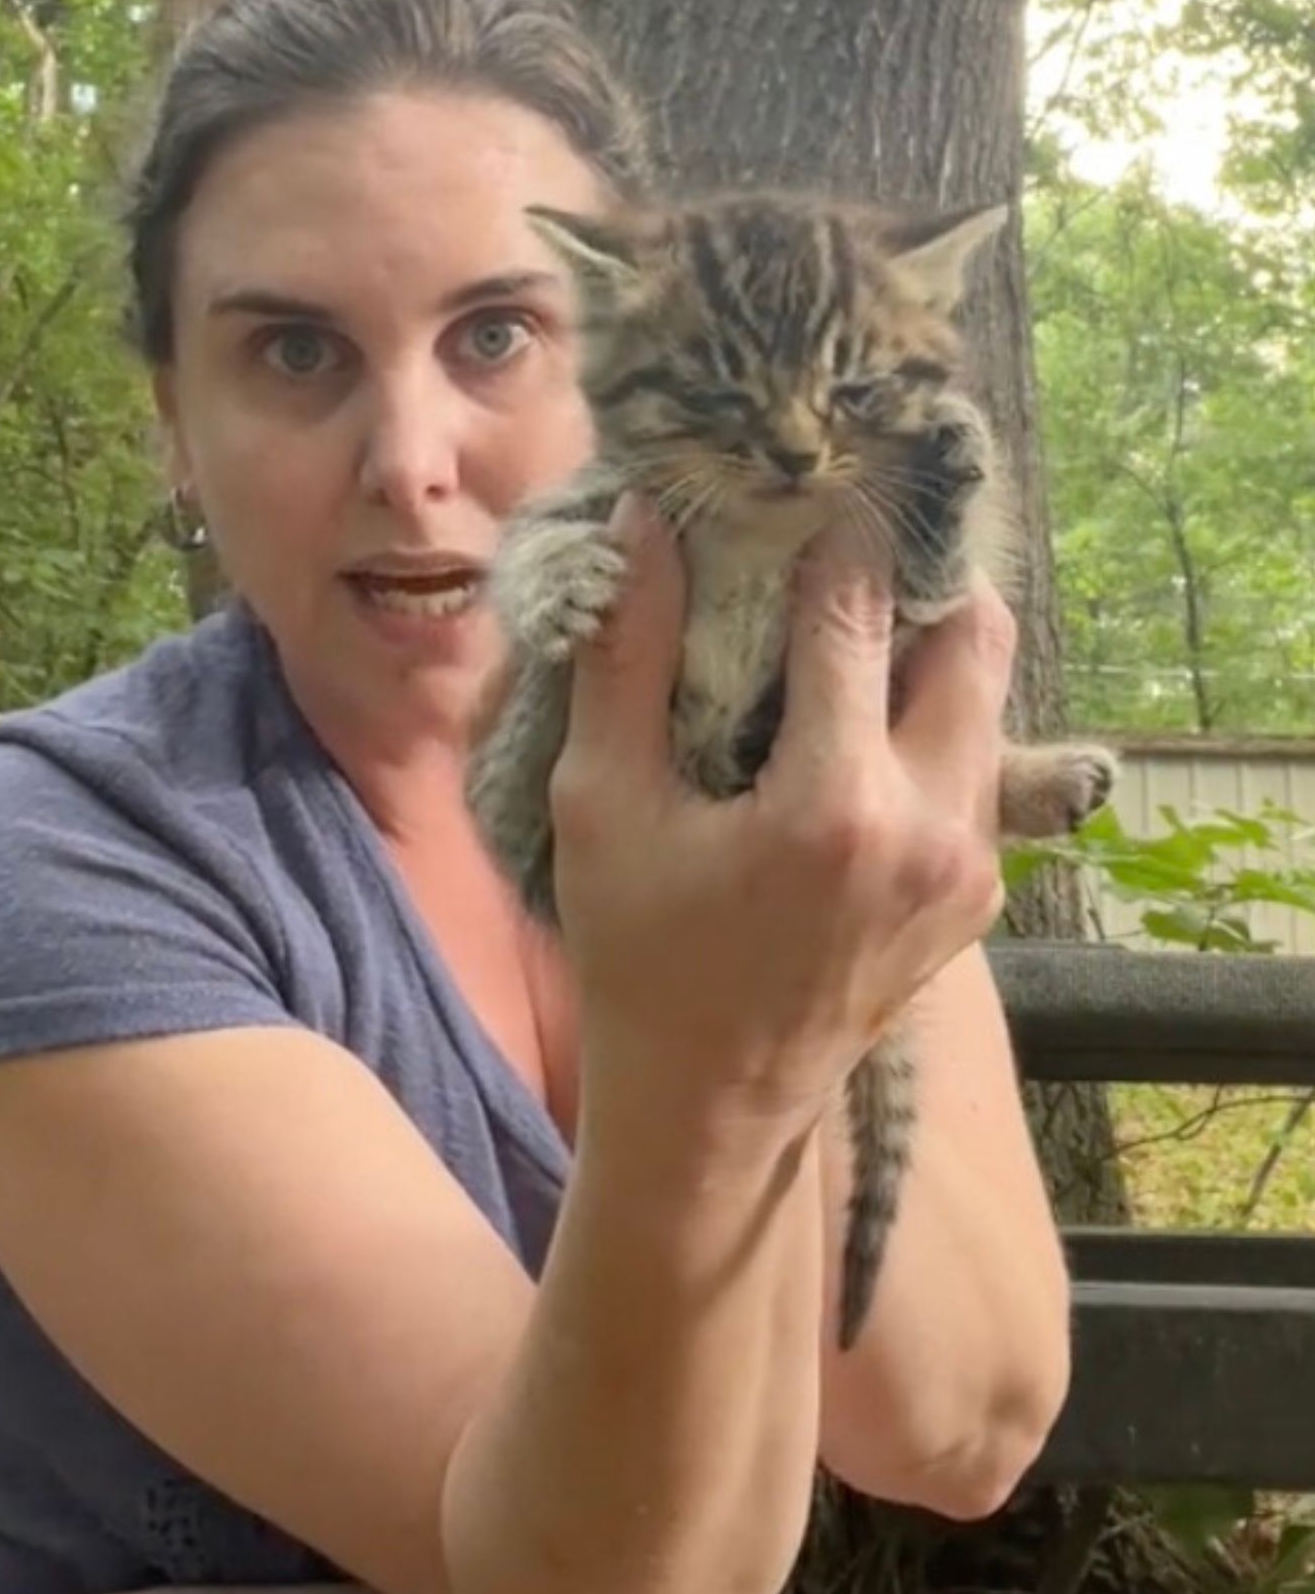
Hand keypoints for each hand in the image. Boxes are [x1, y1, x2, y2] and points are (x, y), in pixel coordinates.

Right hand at [550, 494, 1012, 1131]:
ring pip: (989, 698)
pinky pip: (975, 767)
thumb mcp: (603, 805)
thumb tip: (643, 525)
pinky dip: (929, 720)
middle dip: (916, 572)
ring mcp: (969, 868)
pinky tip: (858, 721)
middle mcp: (931, 829)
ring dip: (931, 643)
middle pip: (974, 635)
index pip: (857, 609)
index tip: (800, 486)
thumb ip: (626, 657)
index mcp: (835, 806)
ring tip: (854, 620)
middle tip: (849, 544)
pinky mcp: (977, 895)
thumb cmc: (638, 959)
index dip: (827, 532)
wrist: (712, 1107)